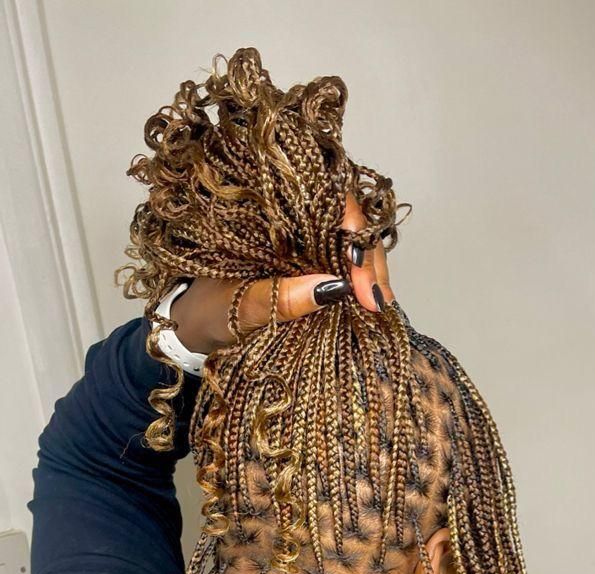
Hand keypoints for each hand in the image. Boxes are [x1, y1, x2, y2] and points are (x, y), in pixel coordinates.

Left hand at [171, 193, 394, 354]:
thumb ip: (280, 298)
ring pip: (351, 242)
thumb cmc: (207, 310)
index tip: (358, 280)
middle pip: (347, 221)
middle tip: (377, 300)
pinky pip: (342, 263)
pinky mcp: (309, 264)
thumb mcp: (239, 306)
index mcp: (266, 213)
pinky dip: (359, 281)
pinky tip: (368, 300)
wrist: (191, 326)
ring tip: (378, 304)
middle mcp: (288, 219)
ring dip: (370, 270)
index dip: (352, 234)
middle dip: (369, 258)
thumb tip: (332, 288)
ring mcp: (302, 241)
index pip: (326, 202)